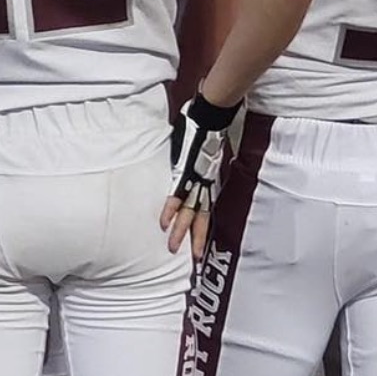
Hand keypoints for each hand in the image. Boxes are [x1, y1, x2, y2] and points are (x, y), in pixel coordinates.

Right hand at [163, 93, 240, 257]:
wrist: (212, 115)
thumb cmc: (206, 128)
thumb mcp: (202, 153)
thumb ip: (196, 163)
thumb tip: (189, 161)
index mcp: (207, 182)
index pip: (206, 211)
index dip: (202, 230)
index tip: (199, 248)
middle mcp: (203, 184)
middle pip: (200, 217)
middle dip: (194, 239)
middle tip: (192, 260)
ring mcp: (194, 180)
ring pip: (189, 211)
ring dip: (181, 231)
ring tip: (174, 248)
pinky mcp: (184, 172)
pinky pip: (176, 194)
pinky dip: (170, 209)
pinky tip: (164, 223)